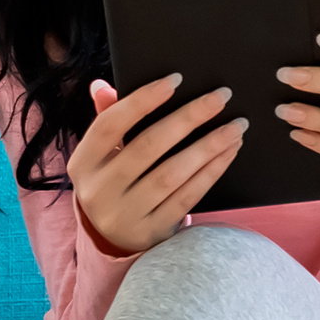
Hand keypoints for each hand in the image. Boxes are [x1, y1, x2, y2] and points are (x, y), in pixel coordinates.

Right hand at [69, 75, 244, 255]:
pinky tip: (230, 151)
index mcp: (83, 163)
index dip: (141, 100)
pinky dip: (212, 171)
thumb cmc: (113, 184)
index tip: (175, 80)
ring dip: (209, 146)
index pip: (109, 125)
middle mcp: (98, 190)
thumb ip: (105, 120)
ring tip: (236, 126)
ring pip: (172, 173)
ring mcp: (125, 214)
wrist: (112, 240)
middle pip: (148, 146)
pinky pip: (188, 196)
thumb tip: (102, 86)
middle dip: (189, 117)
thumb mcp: (101, 157)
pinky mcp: (151, 231)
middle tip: (221, 97)